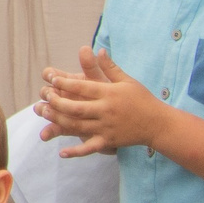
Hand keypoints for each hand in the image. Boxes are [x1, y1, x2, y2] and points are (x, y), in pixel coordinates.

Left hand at [39, 47, 164, 156]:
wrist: (159, 124)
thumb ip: (110, 67)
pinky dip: (76, 151)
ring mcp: (107, 128)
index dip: (65, 83)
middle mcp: (106, 111)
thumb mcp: (127, 81)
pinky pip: (90, 148)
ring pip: (78, 126)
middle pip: (76, 108)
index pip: (83, 87)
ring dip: (59, 121)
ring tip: (44, 114)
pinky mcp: (109, 141)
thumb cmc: (142, 99)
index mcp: (109, 94)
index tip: (52, 79)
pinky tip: (62, 153)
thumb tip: (98, 50)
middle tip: (44, 96)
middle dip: (57, 102)